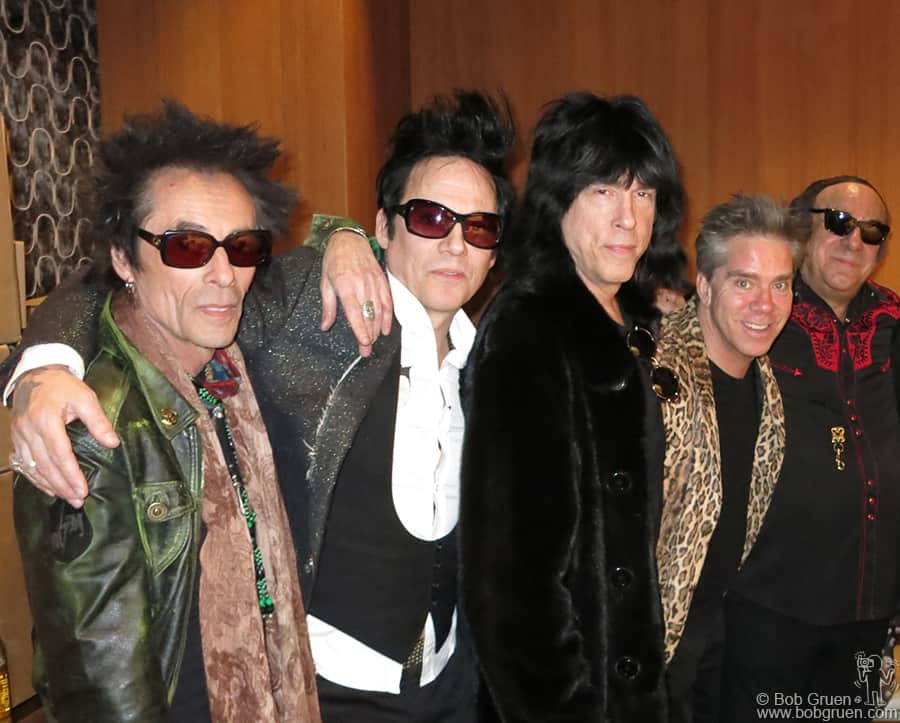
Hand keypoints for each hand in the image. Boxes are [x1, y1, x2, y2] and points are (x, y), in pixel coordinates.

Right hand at [10, 366, 118, 506]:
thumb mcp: (85, 398)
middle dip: (62, 486)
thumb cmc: (63, 386)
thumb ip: (98, 421)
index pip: (60, 455)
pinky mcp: (15, 438)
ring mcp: (19, 435)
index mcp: (46, 420)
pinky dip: (35, 478)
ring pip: (32, 468)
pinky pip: (23, 463)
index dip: (71, 475)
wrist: (36, 374)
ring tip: (67, 498)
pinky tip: (48, 488)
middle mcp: (28, 431)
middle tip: (77, 501)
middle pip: (45, 466)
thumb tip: (113, 443)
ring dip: (50, 486)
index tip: (83, 490)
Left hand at [320, 230, 392, 355]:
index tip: (363, 342)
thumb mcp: (325, 282)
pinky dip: (388, 316)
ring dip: (377, 328)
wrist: (349, 239)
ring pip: (379, 310)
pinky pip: (387, 301)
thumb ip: (328, 306)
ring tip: (374, 341)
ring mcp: (374, 282)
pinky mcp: (382, 280)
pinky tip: (385, 328)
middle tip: (366, 350)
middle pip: (368, 314)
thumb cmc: (334, 260)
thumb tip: (325, 325)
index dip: (360, 328)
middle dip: (368, 335)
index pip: (355, 311)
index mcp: (345, 285)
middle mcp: (362, 284)